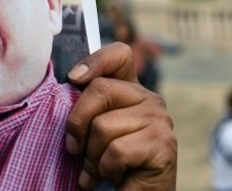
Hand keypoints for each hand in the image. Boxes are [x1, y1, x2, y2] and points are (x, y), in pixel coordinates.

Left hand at [65, 43, 176, 189]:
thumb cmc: (108, 162)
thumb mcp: (92, 129)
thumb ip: (86, 105)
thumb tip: (68, 81)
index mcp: (131, 90)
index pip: (119, 54)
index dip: (93, 61)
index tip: (73, 79)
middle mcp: (150, 100)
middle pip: (99, 90)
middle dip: (77, 124)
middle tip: (74, 148)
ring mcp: (160, 121)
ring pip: (103, 126)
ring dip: (91, 156)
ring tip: (97, 168)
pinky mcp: (163, 146)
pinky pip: (116, 151)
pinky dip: (106, 169)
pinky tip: (116, 175)